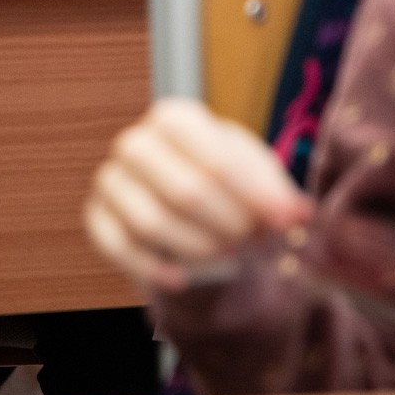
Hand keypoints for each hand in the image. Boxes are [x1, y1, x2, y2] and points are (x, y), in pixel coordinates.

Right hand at [85, 98, 312, 294]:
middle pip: (184, 191)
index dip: (253, 196)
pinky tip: (183, 276)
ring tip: (228, 255)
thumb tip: (297, 213)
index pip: (215, 159)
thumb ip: (276, 194)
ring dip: (199, 248)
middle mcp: (135, 143)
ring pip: (151, 222)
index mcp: (174, 118)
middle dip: (228, 225)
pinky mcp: (96, 217)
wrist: (186, 205)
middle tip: (254, 241)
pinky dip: (154, 268)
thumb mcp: (256, 177)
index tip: (284, 222)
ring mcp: (111, 179)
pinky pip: (119, 247)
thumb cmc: (224, 184)